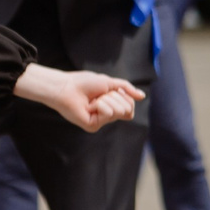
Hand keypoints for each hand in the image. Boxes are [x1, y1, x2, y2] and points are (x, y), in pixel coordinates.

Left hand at [13, 65, 144, 131]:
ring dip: (107, 99)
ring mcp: (100, 122)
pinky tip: (89, 105)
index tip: (110, 90)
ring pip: (120, 111)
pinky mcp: (92, 126)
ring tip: (93, 99)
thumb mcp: (110, 82)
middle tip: (99, 95)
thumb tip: (142, 96)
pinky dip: (100, 104)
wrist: (66, 86)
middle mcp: (107, 116)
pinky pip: (109, 114)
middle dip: (115, 96)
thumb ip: (127, 89)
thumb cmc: (84, 83)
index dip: (124, 95)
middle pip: (128, 109)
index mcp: (111, 107)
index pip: (130, 107)